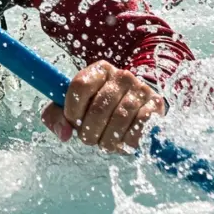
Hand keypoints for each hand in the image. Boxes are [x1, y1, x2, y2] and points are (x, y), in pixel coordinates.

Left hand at [41, 61, 165, 153]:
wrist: (137, 106)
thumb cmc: (98, 106)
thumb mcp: (74, 107)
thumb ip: (58, 117)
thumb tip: (64, 134)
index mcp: (98, 70)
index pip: (79, 86)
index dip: (72, 110)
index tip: (73, 122)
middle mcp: (121, 75)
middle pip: (99, 107)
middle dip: (90, 131)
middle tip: (89, 139)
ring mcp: (140, 88)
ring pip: (120, 118)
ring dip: (108, 139)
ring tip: (104, 144)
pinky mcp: (155, 104)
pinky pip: (141, 126)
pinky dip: (128, 140)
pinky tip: (122, 143)